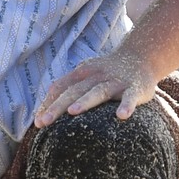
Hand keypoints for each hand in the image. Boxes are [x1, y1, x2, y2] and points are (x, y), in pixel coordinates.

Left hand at [34, 48, 157, 125]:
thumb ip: (67, 90)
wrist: (141, 57)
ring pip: (99, 92)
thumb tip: (41, 112)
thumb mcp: (86, 76)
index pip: (61, 87)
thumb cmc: (107, 73)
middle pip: (74, 91)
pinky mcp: (136, 88)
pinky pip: (131, 97)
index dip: (48, 103)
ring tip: (73, 112)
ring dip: (86, 101)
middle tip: (44, 122)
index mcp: (82, 73)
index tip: (38, 122)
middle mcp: (97, 76)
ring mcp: (116, 82)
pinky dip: (127, 106)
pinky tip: (122, 116)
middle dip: (58, 106)